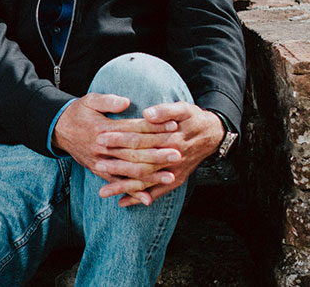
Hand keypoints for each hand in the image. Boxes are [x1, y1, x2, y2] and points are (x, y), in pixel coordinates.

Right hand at [52, 94, 181, 205]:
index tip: (173, 124)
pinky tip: (148, 198)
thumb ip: (108, 100)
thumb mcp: (89, 100)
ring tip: (171, 175)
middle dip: (157, 153)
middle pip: (134, 151)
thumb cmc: (78, 112)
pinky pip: (117, 183)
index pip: (133, 128)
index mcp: (103, 128)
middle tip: (178, 153)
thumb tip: (126, 102)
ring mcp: (100, 161)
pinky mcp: (98, 171)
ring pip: (128, 170)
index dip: (154, 127)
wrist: (57, 129)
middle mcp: (102, 147)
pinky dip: (132, 191)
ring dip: (151, 174)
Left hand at [95, 102, 223, 206]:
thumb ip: (165, 110)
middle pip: (139, 162)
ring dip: (124, 187)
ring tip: (103, 192)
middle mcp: (171, 158)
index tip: (101, 138)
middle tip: (97, 166)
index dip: (120, 138)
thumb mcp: (183, 108)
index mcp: (170, 138)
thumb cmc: (194, 119)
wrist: (213, 134)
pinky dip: (140, 197)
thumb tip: (147, 114)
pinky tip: (123, 202)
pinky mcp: (175, 180)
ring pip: (145, 181)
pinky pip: (156, 192)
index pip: (139, 139)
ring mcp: (173, 171)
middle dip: (117, 165)